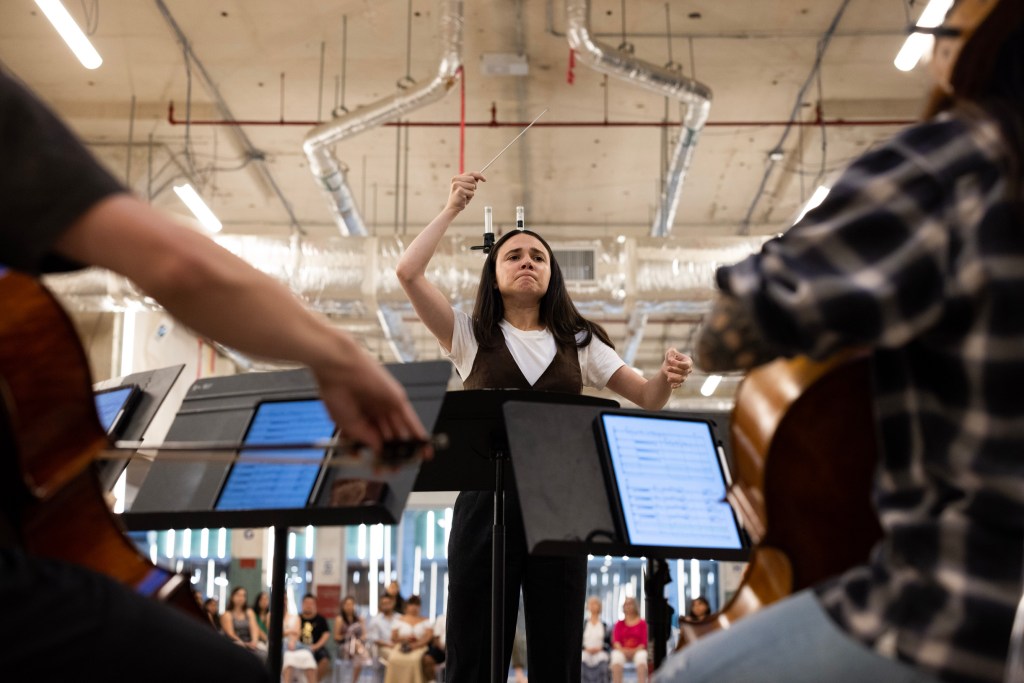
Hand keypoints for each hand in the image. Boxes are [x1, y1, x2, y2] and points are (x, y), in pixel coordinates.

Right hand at [312, 337, 430, 463]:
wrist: (339, 369)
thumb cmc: (335, 392)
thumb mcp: (348, 424)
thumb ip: (365, 438)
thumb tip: (378, 449)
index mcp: (361, 417)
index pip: (373, 440)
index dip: (378, 455)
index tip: (380, 468)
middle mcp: (376, 412)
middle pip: (389, 437)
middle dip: (393, 454)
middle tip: (396, 468)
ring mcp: (387, 405)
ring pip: (401, 430)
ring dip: (408, 446)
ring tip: (414, 461)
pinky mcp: (397, 399)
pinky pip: (410, 419)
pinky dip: (417, 432)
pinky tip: (423, 445)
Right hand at [444, 173, 485, 212]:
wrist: (453, 207)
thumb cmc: (460, 197)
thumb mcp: (466, 187)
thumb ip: (471, 181)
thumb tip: (479, 176)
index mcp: (457, 177)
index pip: (471, 173)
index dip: (479, 175)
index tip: (484, 180)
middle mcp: (456, 179)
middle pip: (473, 179)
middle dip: (474, 186)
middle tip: (469, 192)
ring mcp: (457, 184)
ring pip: (472, 186)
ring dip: (471, 192)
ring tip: (465, 195)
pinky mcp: (460, 190)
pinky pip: (471, 193)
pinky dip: (470, 197)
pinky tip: (464, 198)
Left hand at [662, 347, 693, 388]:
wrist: (667, 365)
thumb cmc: (671, 356)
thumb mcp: (670, 352)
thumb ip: (671, 352)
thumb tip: (671, 360)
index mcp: (688, 361)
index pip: (686, 365)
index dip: (679, 364)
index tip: (670, 360)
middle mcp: (688, 369)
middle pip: (684, 372)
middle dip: (676, 370)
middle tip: (668, 368)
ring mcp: (685, 376)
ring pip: (682, 379)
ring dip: (675, 379)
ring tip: (668, 378)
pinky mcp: (680, 381)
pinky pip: (680, 385)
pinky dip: (676, 386)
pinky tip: (672, 386)